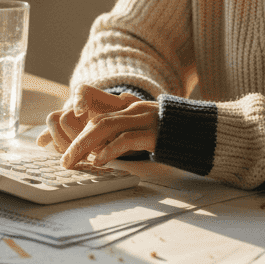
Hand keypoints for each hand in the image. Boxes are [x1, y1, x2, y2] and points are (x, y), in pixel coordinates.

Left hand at [37, 85, 159, 168]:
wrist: (202, 131)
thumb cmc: (164, 133)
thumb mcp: (135, 129)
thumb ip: (109, 132)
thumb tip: (70, 138)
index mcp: (124, 105)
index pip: (91, 103)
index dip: (74, 115)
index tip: (62, 134)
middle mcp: (132, 108)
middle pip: (96, 120)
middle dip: (75, 140)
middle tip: (62, 160)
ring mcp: (144, 118)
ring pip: (107, 127)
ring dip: (86, 145)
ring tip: (72, 160)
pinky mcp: (155, 132)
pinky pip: (127, 138)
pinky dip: (110, 149)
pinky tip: (99, 160)